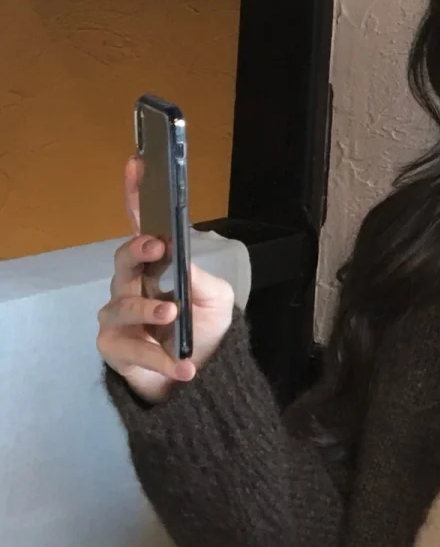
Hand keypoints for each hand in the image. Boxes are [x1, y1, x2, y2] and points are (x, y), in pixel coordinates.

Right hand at [96, 156, 235, 402]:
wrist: (206, 380)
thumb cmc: (207, 332)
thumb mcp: (217, 299)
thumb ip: (200, 277)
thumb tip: (181, 256)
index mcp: (157, 268)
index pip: (143, 228)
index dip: (137, 197)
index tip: (138, 165)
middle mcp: (133, 286)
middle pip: (123, 259)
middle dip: (137, 250)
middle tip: (157, 248)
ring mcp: (120, 317)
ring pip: (122, 304)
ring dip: (148, 309)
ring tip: (174, 315)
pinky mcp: (115, 348)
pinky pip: (131, 348)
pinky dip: (160, 357)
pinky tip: (184, 366)